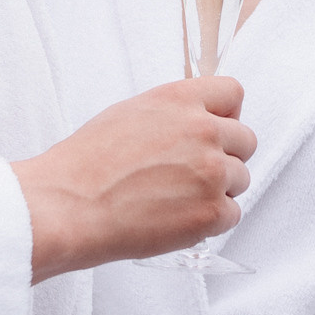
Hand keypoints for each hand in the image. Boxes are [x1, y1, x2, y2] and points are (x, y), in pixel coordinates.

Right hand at [12, 78, 255, 281]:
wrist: (68, 206)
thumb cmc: (87, 164)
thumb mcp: (130, 114)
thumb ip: (173, 115)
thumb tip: (196, 123)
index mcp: (180, 100)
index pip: (233, 94)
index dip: (226, 115)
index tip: (215, 130)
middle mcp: (203, 131)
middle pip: (246, 140)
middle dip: (225, 156)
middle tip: (193, 173)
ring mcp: (211, 172)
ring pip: (240, 180)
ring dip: (217, 190)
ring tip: (176, 198)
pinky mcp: (210, 213)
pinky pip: (231, 214)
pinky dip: (210, 221)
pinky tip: (177, 218)